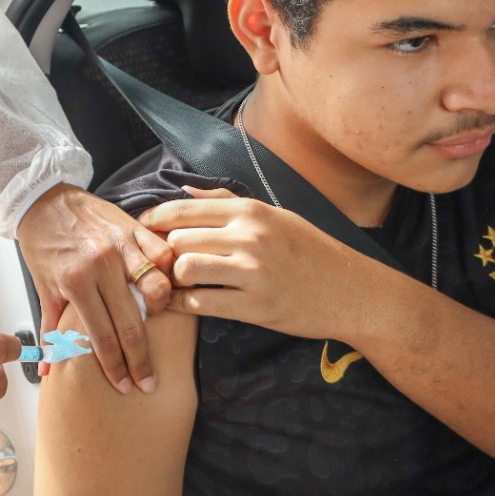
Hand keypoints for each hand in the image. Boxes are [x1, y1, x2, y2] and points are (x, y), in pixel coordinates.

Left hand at [16, 183, 174, 394]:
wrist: (43, 198)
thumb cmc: (42, 242)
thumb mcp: (43, 286)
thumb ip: (51, 328)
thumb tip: (49, 368)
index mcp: (75, 283)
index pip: (102, 336)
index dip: (117, 367)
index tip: (127, 386)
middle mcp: (101, 266)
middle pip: (132, 324)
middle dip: (141, 360)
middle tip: (149, 382)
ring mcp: (122, 246)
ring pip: (157, 288)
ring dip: (162, 314)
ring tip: (158, 327)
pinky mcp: (134, 228)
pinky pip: (163, 254)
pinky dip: (170, 273)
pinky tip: (168, 287)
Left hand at [138, 186, 388, 340]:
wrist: (352, 291)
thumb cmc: (310, 251)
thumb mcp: (275, 215)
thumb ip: (227, 202)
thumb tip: (184, 189)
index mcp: (251, 211)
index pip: (184, 209)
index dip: (154, 220)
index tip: (142, 229)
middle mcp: (250, 236)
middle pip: (179, 239)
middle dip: (162, 252)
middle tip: (155, 261)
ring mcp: (253, 272)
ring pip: (186, 269)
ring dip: (172, 278)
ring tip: (172, 282)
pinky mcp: (256, 306)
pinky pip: (202, 303)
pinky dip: (184, 304)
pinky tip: (183, 302)